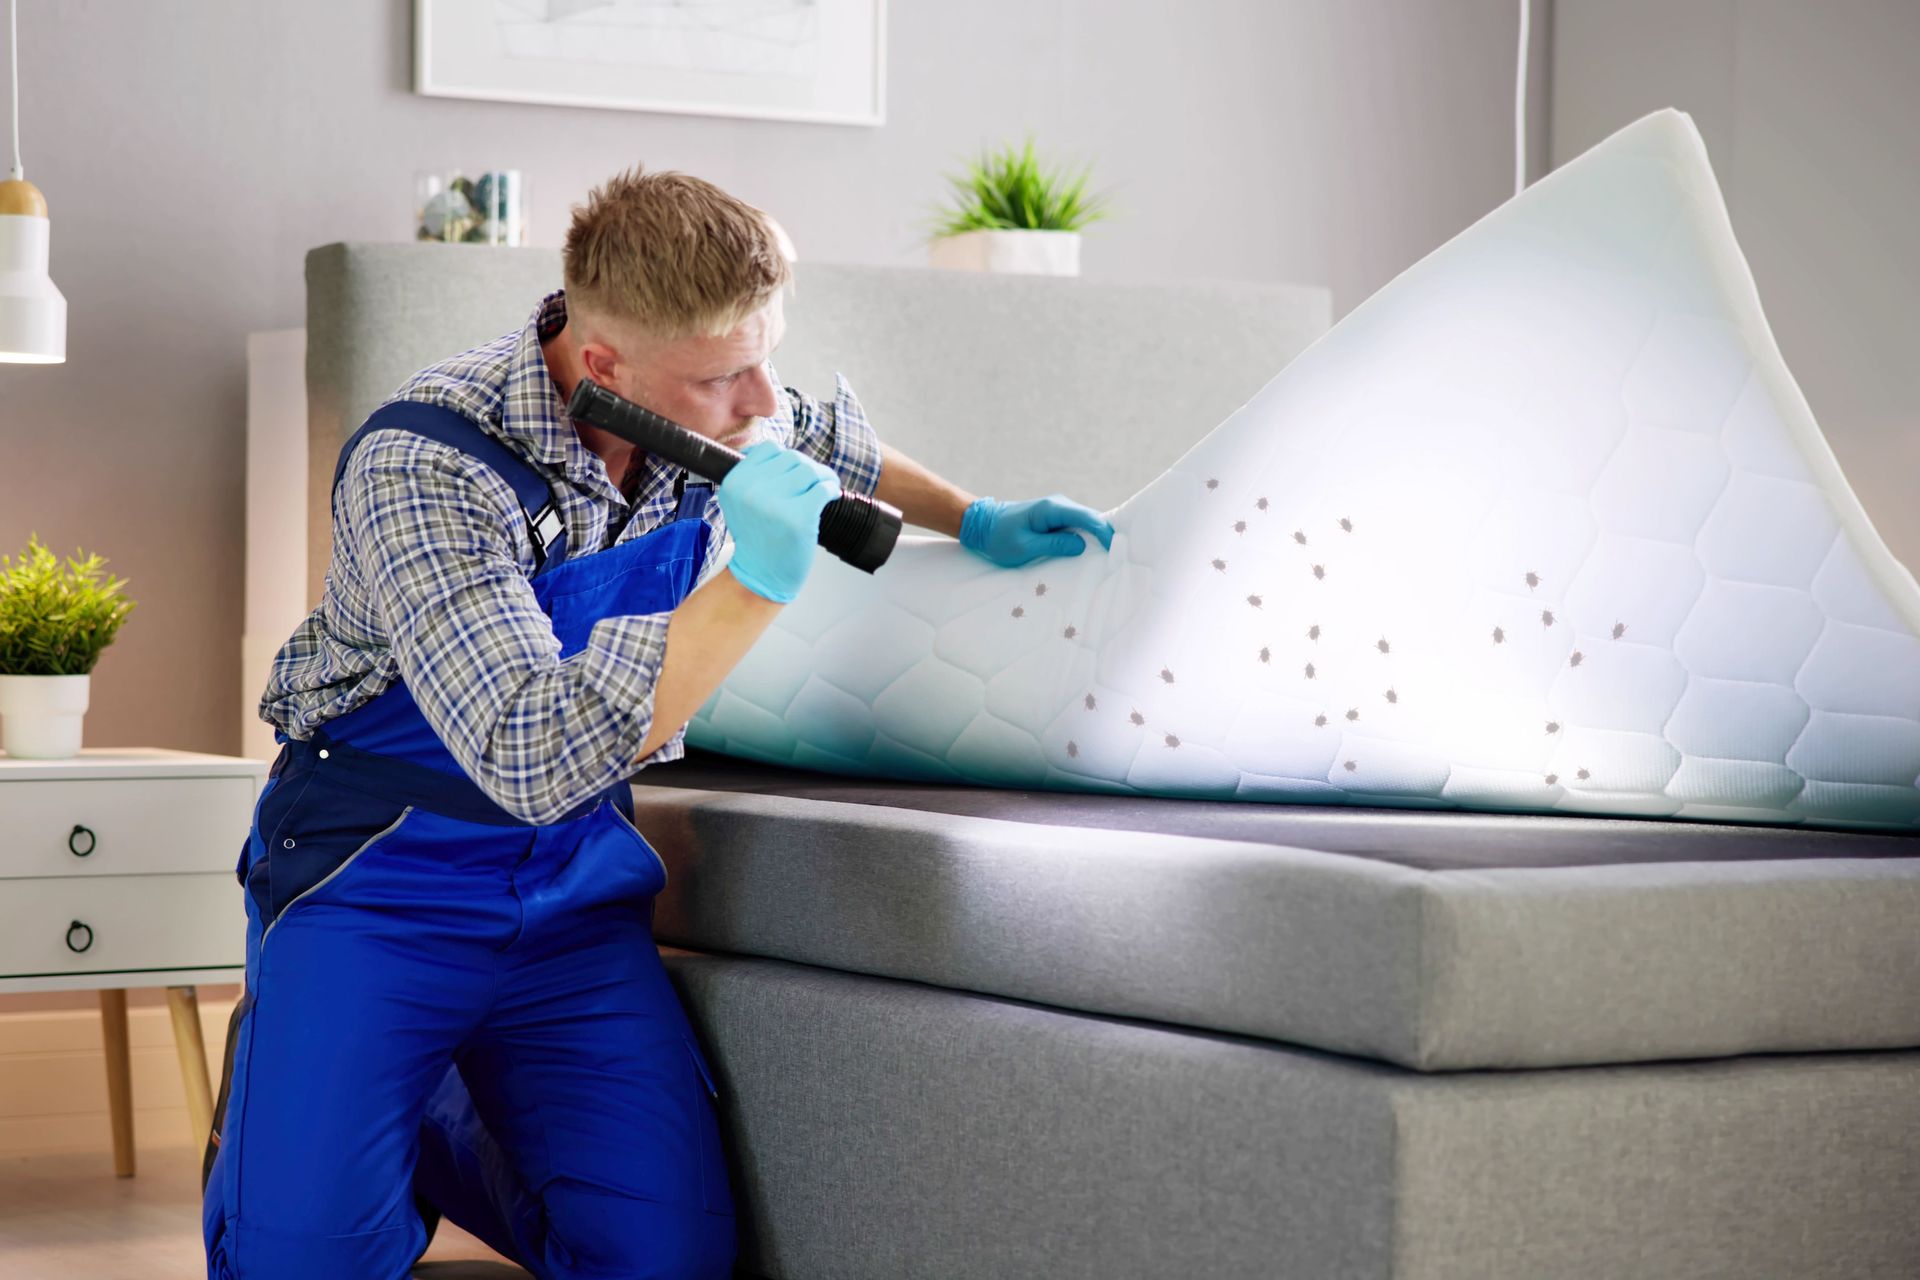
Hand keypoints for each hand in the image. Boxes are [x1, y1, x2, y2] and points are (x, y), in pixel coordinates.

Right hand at [716, 441, 842, 602]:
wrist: (760, 574)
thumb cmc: (757, 537)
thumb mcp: (741, 502)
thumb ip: (755, 475)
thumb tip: (786, 454)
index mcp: (735, 482)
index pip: (769, 448)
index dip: (786, 458)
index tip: (793, 472)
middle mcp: (751, 490)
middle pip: (792, 458)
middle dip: (808, 467)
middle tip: (815, 481)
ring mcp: (775, 503)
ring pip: (810, 470)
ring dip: (823, 476)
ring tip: (826, 486)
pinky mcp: (798, 517)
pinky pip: (823, 488)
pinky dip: (831, 489)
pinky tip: (831, 495)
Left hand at [958, 495, 1114, 567]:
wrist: (982, 525)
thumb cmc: (999, 538)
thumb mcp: (1025, 547)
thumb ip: (1054, 545)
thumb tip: (1082, 545)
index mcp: (1051, 509)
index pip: (1087, 518)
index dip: (1104, 533)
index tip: (1117, 549)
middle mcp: (1058, 505)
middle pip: (1091, 519)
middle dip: (1106, 536)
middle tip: (1120, 557)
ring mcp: (1058, 510)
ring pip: (1086, 523)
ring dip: (1098, 538)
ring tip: (1111, 557)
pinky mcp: (1056, 518)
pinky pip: (1077, 526)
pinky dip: (1087, 538)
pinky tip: (1094, 552)